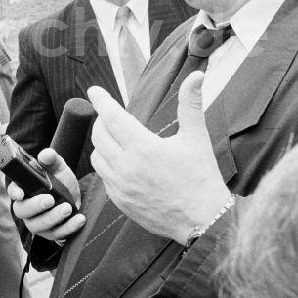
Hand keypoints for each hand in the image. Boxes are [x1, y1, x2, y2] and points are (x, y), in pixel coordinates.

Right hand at [7, 148, 84, 241]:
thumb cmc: (60, 181)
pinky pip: (56, 235)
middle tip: (51, 199)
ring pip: (38, 226)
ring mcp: (38, 223)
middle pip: (23, 211)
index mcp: (25, 189)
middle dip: (36, 206)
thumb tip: (45, 155)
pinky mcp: (51, 233)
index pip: (14, 191)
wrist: (74, 197)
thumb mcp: (58, 167)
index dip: (15, 192)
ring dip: (53, 218)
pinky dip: (68, 228)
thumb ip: (51, 159)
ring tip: (68, 208)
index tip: (21, 193)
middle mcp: (27, 208)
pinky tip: (79, 220)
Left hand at [87, 73, 230, 242]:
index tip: (94, 91)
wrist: (203, 221)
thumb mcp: (197, 138)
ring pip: (97, 156)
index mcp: (144, 147)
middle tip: (110, 115)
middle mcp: (127, 167)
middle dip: (101, 120)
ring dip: (101, 143)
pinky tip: (119, 162)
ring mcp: (121, 187)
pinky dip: (106, 165)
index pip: (112, 117)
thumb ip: (190, 104)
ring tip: (114, 137)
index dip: (101, 101)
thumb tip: (196, 76)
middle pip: (99, 135)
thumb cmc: (201, 178)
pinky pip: (103, 177)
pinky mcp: (120, 202)